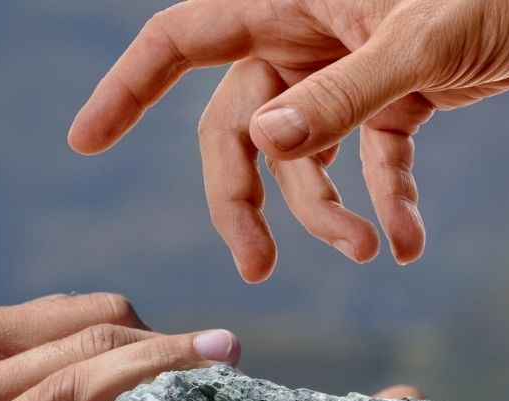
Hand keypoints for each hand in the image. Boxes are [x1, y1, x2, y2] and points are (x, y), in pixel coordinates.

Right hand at [69, 0, 508, 281]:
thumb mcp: (422, 41)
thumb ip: (342, 93)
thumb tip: (264, 145)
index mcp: (292, 4)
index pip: (182, 39)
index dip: (127, 89)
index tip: (86, 140)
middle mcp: (305, 39)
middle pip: (238, 129)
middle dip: (247, 201)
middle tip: (256, 268)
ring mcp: (345, 73)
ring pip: (302, 158)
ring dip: (326, 213)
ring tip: (365, 254)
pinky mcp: (392, 100)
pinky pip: (370, 162)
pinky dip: (384, 202)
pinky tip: (408, 243)